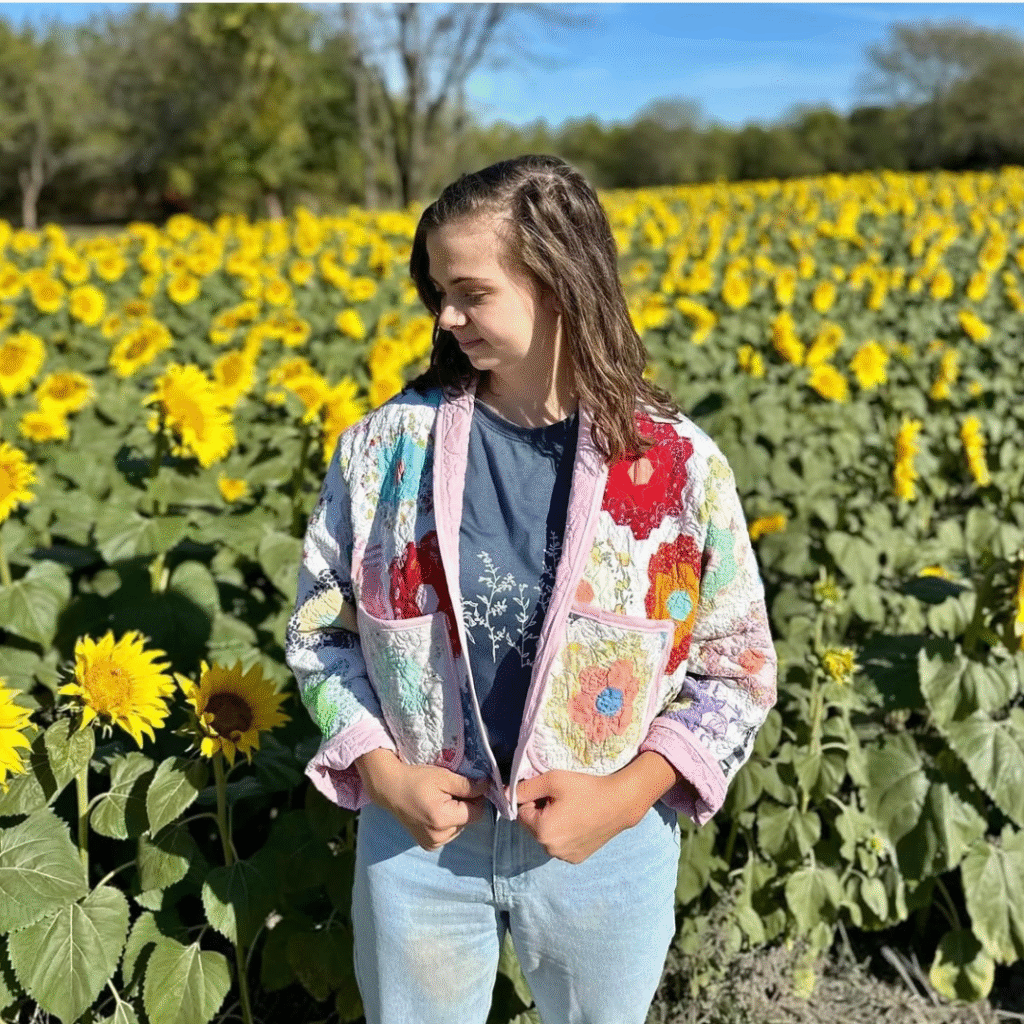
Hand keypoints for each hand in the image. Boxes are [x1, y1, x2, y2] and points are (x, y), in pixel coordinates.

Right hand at [358, 751, 490, 851]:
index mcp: (443, 820)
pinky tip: (434, 811)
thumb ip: (468, 785)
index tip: (466, 787)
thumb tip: (488, 787)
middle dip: (465, 806)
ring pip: (459, 828)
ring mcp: (432, 843)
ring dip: (456, 815)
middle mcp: (439, 837)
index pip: (476, 812)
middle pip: (468, 821)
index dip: (475, 798)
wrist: (390, 789)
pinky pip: (448, 833)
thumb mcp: (443, 777)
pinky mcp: (427, 845)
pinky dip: (447, 823)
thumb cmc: (416, 779)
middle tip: (448, 792)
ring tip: (439, 801)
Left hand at [515, 770, 636, 863]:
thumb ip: (525, 787)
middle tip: (562, 799)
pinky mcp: (577, 858)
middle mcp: (550, 850)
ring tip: (572, 809)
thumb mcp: (553, 780)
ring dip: (552, 823)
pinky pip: (561, 844)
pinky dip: (565, 834)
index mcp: (542, 831)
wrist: (619, 802)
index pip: (522, 813)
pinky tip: (579, 821)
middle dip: (541, 812)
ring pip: (547, 836)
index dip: (533, 799)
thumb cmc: (586, 788)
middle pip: (533, 826)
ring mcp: (565, 857)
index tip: (551, 793)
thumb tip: (505, 793)